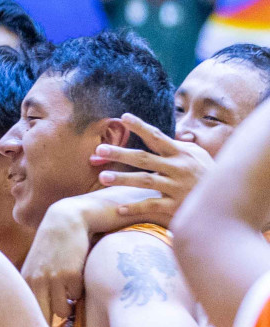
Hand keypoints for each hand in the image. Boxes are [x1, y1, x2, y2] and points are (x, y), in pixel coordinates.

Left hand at [22, 197, 90, 324]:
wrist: (65, 221)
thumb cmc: (52, 249)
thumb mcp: (36, 269)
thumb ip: (36, 291)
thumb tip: (44, 323)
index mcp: (23, 282)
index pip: (26, 315)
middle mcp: (34, 282)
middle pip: (43, 319)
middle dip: (51, 326)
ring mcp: (51, 279)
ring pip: (62, 311)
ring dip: (68, 305)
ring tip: (66, 289)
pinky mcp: (70, 275)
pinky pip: (77, 297)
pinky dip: (79, 291)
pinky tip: (76, 273)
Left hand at [94, 114, 212, 221]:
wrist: (227, 201)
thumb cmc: (206, 174)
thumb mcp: (196, 156)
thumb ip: (177, 145)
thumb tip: (157, 134)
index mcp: (180, 153)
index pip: (157, 136)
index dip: (140, 126)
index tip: (123, 117)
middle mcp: (178, 167)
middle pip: (144, 158)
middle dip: (120, 154)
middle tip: (99, 150)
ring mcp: (177, 186)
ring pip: (145, 181)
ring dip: (122, 179)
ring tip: (102, 177)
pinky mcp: (177, 205)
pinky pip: (152, 205)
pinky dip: (135, 207)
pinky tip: (119, 208)